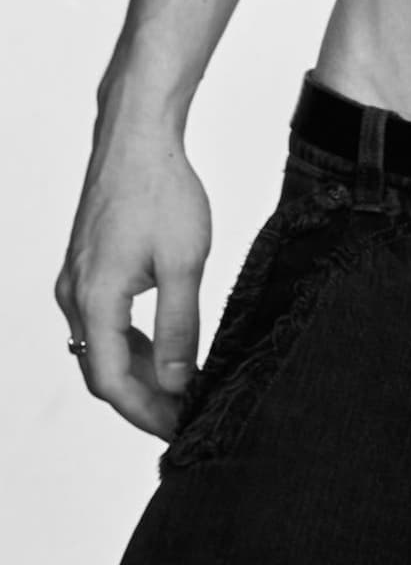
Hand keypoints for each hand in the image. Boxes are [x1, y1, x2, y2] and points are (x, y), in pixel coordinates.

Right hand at [56, 126, 212, 438]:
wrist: (138, 137)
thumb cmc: (162, 189)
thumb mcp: (183, 262)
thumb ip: (179, 326)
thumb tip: (177, 382)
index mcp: (95, 300)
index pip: (113, 383)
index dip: (147, 413)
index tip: (180, 428)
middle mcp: (74, 295)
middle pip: (102, 371)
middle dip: (142, 400)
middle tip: (182, 416)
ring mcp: (76, 280)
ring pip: (101, 347)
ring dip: (137, 372)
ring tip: (179, 389)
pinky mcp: (86, 266)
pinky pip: (101, 321)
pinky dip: (130, 343)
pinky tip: (162, 347)